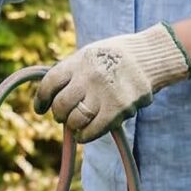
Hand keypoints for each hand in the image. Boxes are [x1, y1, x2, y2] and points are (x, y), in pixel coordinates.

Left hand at [36, 26, 190, 142]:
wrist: (151, 57)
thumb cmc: (117, 57)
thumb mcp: (90, 54)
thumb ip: (72, 71)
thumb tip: (51, 95)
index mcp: (79, 60)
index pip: (50, 82)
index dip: (41, 99)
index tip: (40, 108)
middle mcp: (89, 76)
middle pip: (61, 104)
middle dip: (58, 114)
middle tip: (62, 117)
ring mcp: (104, 93)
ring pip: (76, 120)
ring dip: (73, 125)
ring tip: (76, 124)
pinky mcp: (118, 108)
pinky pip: (93, 130)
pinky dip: (85, 136)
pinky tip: (84, 135)